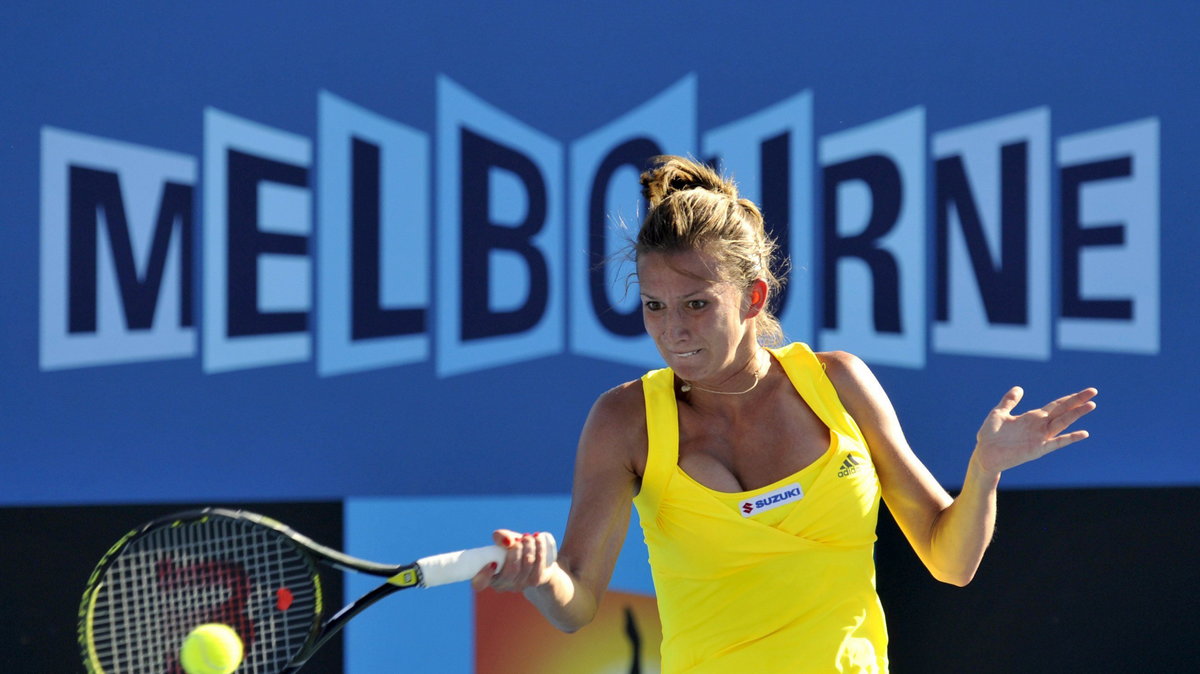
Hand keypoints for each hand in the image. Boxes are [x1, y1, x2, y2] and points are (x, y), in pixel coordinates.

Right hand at [470, 528, 555, 592]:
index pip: (480, 584)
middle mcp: (503, 584)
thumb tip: (507, 541)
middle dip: (516, 550)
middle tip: (519, 539)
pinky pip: (538, 565)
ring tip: (528, 537)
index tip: (492, 563)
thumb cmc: (514, 550)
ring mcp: (519, 585)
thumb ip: (501, 537)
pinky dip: (539, 549)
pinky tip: (538, 539)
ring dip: (529, 547)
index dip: (484, 576)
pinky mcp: (534, 581)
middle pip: (511, 571)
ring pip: (526, 565)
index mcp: (488, 576)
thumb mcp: (505, 541)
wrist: (535, 560)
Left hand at [972, 387, 1096, 475]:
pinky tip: (1083, 433)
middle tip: (1094, 391)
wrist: (984, 454)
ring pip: (1062, 423)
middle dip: (1077, 401)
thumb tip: (1020, 388)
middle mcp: (1039, 426)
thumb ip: (1010, 401)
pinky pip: (1056, 443)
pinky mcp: (1037, 449)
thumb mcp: (999, 413)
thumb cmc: (990, 435)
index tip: (1086, 391)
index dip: (1070, 398)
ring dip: (1076, 414)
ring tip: (1091, 405)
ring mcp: (1040, 438)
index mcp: (1032, 417)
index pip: (1056, 405)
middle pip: (1063, 411)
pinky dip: (1070, 438)